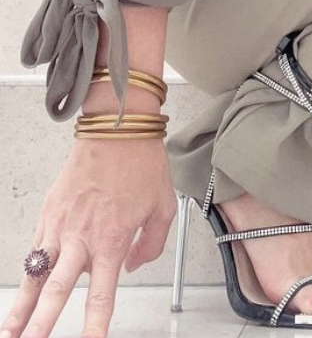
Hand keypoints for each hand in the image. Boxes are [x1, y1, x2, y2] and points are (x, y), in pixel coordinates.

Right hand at [1, 136, 175, 337]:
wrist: (117, 126)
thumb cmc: (142, 163)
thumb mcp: (163, 208)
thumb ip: (150, 246)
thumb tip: (132, 266)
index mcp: (112, 240)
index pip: (101, 296)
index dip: (93, 327)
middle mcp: (82, 237)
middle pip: (56, 291)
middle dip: (40, 324)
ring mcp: (61, 224)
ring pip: (36, 274)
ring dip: (21, 306)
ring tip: (10, 331)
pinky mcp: (50, 211)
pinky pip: (36, 247)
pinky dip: (28, 271)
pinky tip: (23, 289)